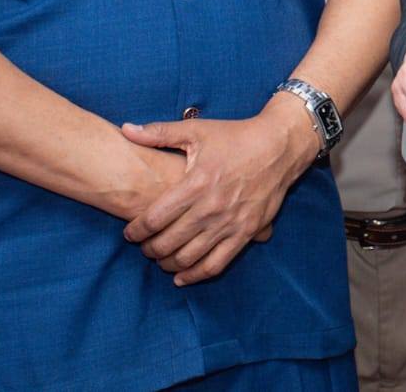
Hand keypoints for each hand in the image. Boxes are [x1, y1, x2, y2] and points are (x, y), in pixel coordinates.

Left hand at [119, 100, 316, 285]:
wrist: (280, 145)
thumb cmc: (237, 136)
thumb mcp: (197, 130)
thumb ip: (159, 133)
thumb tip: (125, 129)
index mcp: (196, 183)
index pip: (154, 219)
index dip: (135, 231)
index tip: (129, 233)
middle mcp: (211, 208)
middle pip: (167, 242)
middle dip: (148, 249)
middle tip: (143, 246)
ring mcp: (231, 223)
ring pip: (189, 257)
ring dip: (168, 263)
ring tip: (160, 258)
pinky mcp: (247, 232)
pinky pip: (217, 264)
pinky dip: (195, 275)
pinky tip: (181, 277)